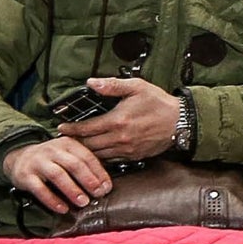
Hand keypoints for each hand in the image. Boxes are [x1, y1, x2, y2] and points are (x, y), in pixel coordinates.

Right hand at [0, 136, 113, 213]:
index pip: (87, 157)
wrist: (18, 158)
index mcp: (67, 144)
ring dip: (72, 190)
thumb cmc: (50, 160)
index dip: (99, 173)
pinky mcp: (25, 175)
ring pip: (57, 175)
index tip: (106, 187)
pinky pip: (40, 189)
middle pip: (74, 164)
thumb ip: (85, 167)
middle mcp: (52, 150)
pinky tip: (63, 208)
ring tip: (83, 202)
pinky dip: (52, 200)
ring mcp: (38, 162)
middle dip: (88, 180)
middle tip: (98, 194)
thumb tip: (104, 186)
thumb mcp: (68, 156)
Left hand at [59, 76, 182, 163]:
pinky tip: (95, 153)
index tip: (61, 128)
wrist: (181, 122)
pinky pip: (111, 160)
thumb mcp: (137, 87)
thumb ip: (112, 85)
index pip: (86, 128)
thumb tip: (91, 83)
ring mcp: (126, 150)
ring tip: (76, 147)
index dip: (71, 129)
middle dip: (74, 142)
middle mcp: (119, 138)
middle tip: (64, 139)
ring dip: (85, 152)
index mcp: (117, 121)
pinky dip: (100, 158)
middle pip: (88, 145)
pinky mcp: (134, 157)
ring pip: (98, 155)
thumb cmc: (159, 103)